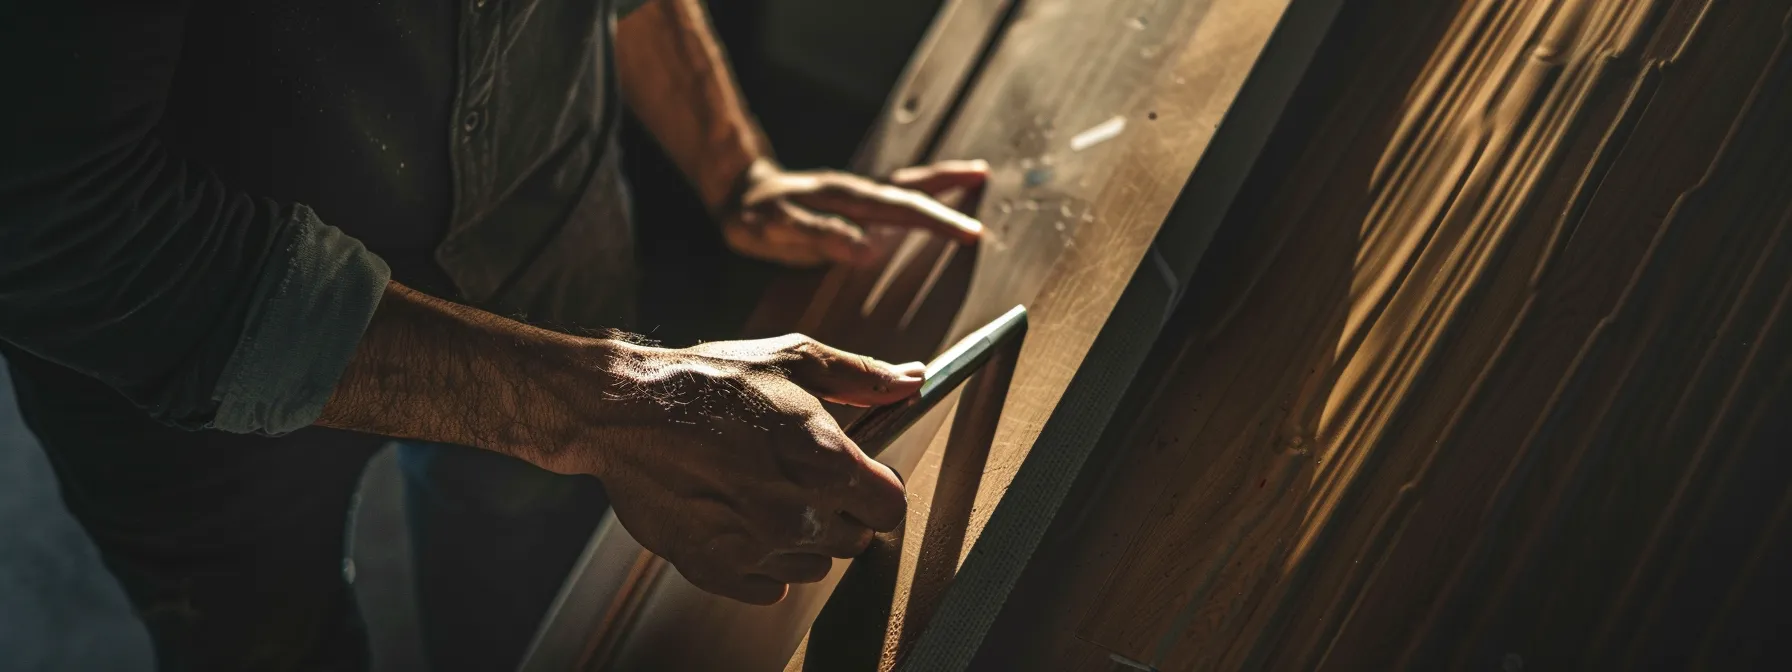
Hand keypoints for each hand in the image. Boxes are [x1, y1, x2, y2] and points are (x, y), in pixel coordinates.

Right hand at [540, 334, 922, 604]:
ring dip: (802, 540)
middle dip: (840, 513)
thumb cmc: (708, 381)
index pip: (890, 506)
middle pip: (855, 540)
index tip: (860, 477)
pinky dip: (762, 565)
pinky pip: (769, 590)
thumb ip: (862, 379)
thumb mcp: (794, 360)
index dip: (877, 489)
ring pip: (814, 567)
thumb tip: (912, 382)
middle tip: (800, 479)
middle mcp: (796, 511)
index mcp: (825, 460)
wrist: (625, 409)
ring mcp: (756, 546)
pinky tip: (741, 522)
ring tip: (765, 496)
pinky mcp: (716, 568)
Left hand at [719, 159, 989, 266]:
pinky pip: (893, 190)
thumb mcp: (776, 230)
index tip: (969, 233)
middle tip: (985, 180)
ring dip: (940, 179)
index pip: (900, 209)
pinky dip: (919, 188)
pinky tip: (931, 195)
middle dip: (948, 186)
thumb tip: (866, 250)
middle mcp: (855, 188)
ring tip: (975, 174)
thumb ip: (819, 236)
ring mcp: (854, 190)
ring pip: (905, 182)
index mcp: (844, 198)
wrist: (735, 191)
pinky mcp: (850, 197)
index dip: (936, 221)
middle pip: (910, 186)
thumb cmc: (754, 216)